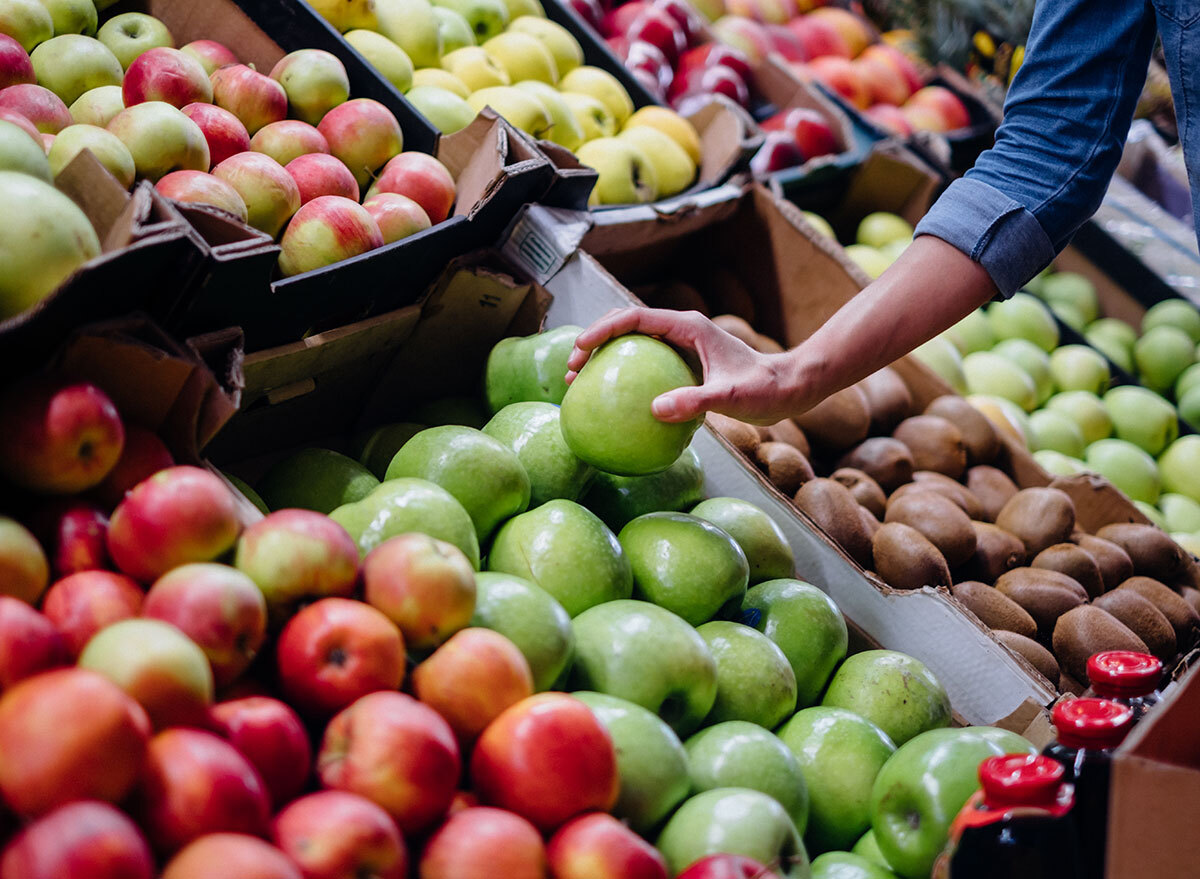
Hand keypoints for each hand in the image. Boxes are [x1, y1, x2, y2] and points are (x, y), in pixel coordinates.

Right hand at [565, 308, 810, 424]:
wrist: (789, 388)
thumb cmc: (764, 390)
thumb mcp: (729, 398)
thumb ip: (694, 401)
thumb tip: (655, 410)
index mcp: (687, 327)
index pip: (634, 318)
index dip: (602, 330)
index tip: (580, 349)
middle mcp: (681, 330)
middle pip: (626, 326)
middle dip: (594, 342)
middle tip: (570, 369)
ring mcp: (682, 346)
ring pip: (633, 344)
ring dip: (604, 359)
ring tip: (579, 383)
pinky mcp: (685, 363)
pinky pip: (646, 365)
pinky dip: (624, 376)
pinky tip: (614, 404)